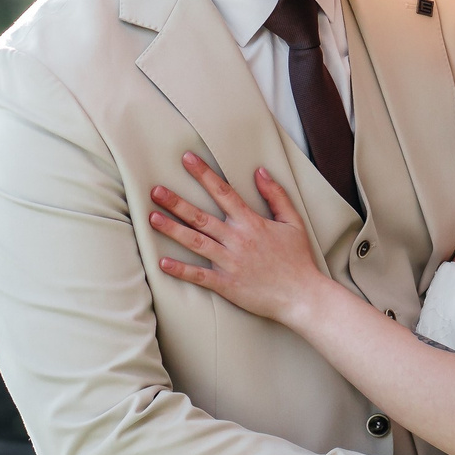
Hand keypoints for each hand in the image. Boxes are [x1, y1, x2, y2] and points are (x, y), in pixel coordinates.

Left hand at [149, 154, 330, 324]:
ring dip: (172, 230)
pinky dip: (181, 269)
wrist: (302, 295)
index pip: (223, 192)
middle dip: (176, 202)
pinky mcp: (226, 284)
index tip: (187, 159)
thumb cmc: (297, 259)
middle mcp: (237, 240)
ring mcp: (230, 263)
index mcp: (251, 223)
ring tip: (152, 218)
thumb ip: (276, 195)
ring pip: (195, 242)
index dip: (204, 174)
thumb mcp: (292, 222)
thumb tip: (260, 172)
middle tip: (155, 191)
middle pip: (201, 216)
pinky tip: (162, 262)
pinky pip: (199, 276)